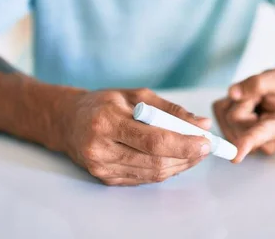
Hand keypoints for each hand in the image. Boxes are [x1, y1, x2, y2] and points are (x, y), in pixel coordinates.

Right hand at [64, 88, 211, 185]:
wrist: (68, 121)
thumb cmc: (104, 103)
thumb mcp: (136, 96)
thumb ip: (170, 110)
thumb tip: (201, 124)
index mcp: (107, 121)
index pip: (153, 140)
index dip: (183, 144)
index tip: (205, 141)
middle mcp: (101, 148)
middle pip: (154, 161)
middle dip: (186, 156)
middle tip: (206, 147)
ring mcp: (101, 167)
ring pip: (151, 173)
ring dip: (179, 165)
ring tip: (194, 153)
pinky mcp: (104, 178)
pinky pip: (142, 178)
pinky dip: (163, 170)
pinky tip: (174, 159)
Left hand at [213, 67, 274, 162]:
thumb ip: (258, 83)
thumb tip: (233, 94)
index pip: (261, 134)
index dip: (247, 143)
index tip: (235, 157)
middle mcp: (264, 141)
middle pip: (235, 118)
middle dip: (243, 100)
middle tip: (259, 96)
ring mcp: (247, 142)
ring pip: (226, 116)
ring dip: (236, 102)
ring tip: (253, 102)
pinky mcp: (230, 135)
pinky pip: (218, 112)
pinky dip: (228, 103)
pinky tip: (243, 105)